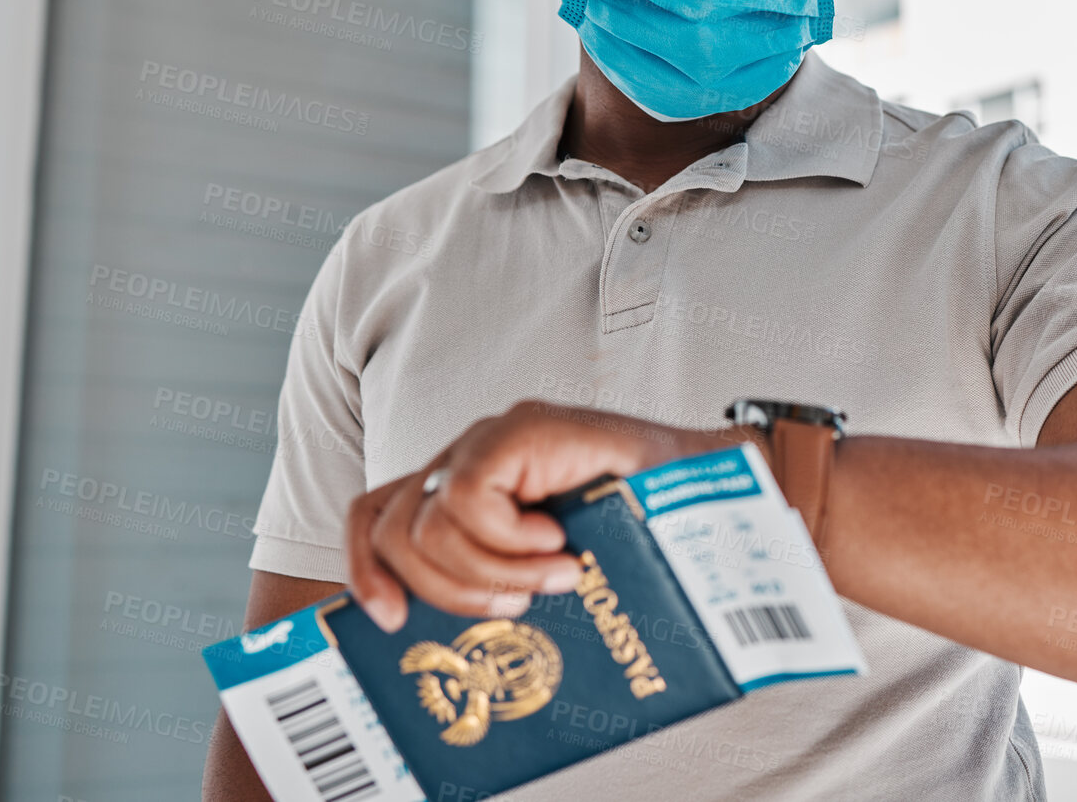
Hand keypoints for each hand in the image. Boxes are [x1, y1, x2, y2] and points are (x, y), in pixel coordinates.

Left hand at [346, 399, 718, 630]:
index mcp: (467, 489)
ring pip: (427, 523)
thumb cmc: (639, 538)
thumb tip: (452, 646)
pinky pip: (469, 498)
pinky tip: (555, 543)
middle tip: (513, 609)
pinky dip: (508, 538)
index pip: (377, 515)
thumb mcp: (547, 571)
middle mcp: (469, 457)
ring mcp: (493, 438)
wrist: (711, 492)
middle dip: (444, 590)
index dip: (365, 568)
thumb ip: (497, 582)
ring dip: (488, 572)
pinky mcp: (522, 429)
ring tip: (550, 578)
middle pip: (393, 530)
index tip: (389, 620)